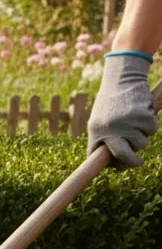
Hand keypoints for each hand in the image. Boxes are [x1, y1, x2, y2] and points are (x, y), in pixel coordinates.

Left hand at [89, 54, 157, 169]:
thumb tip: (114, 165)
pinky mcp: (143, 115)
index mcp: (96, 131)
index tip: (118, 170)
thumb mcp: (99, 121)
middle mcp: (110, 128)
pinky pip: (152, 129)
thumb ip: (104, 141)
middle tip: (138, 162)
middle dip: (133, 162)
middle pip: (125, 155)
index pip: (97, 155)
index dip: (107, 165)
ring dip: (142, 136)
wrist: (122, 78)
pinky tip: (143, 112)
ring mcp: (127, 122)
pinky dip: (151, 123)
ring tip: (134, 122)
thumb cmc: (110, 105)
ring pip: (142, 142)